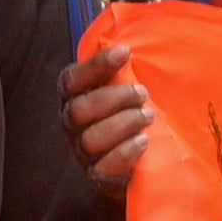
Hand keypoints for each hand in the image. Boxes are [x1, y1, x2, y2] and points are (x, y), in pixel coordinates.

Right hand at [65, 45, 152, 197]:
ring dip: (123, 124)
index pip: (72, 79)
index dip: (96, 65)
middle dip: (115, 98)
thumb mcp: (125, 90)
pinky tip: (144, 142)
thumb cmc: (133, 116)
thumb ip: (123, 70)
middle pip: (80, 109)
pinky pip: (102, 170)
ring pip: (91, 138)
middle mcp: (73, 126)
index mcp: (74, 98)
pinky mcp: (97, 179)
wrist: (143, 165)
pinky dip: (124, 153)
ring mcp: (83, 154)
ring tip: (149, 117)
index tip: (126, 52)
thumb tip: (133, 42)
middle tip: (144, 93)